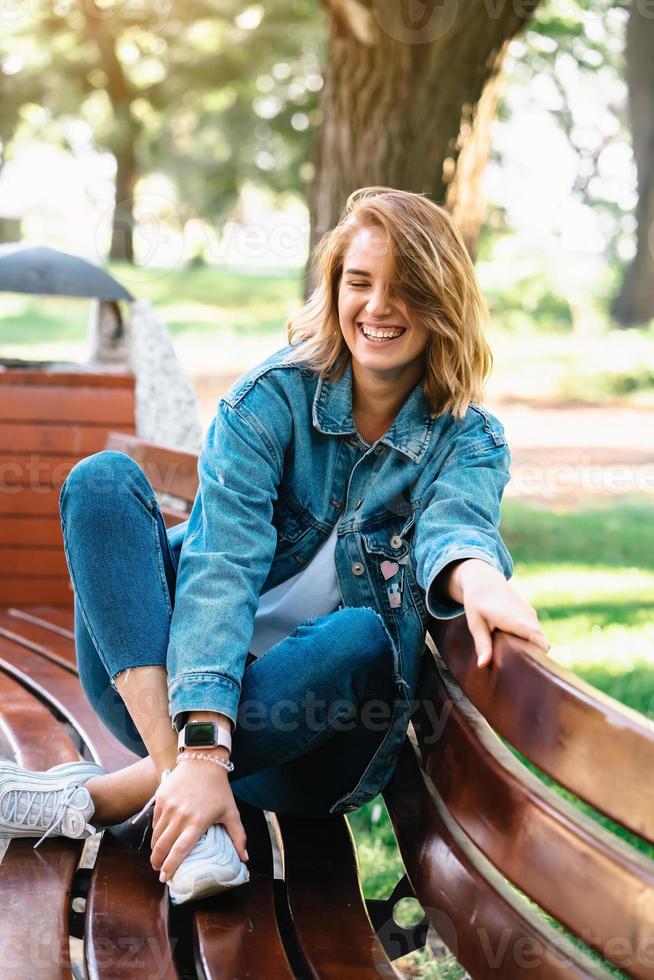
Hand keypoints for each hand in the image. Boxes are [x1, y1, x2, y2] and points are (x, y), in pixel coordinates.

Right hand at [149, 758, 247, 880]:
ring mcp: (169, 806)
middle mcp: (180, 815)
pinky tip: (159, 837)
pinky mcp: (161, 797)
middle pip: (163, 846)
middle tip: (158, 871)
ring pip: (156, 835)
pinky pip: (155, 820)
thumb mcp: (231, 812)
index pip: (180, 850)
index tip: (166, 878)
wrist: (203, 761)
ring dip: (155, 849)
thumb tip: (244, 858)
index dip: (171, 866)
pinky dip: (155, 831)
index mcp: (198, 822)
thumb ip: (238, 836)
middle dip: (157, 862)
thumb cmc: (219, 789)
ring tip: (157, 857)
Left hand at [449, 559, 548, 667]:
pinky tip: (514, 644)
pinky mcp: (530, 613)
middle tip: (518, 667)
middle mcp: (528, 617)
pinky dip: (529, 639)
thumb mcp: (476, 624)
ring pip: (539, 637)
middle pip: (542, 643)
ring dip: (531, 646)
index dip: (539, 657)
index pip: (540, 642)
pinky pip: (535, 631)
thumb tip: (483, 665)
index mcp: (517, 621)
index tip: (529, 668)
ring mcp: (531, 614)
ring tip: (515, 657)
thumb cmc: (477, 603)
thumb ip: (482, 645)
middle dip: (535, 656)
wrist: (484, 580)